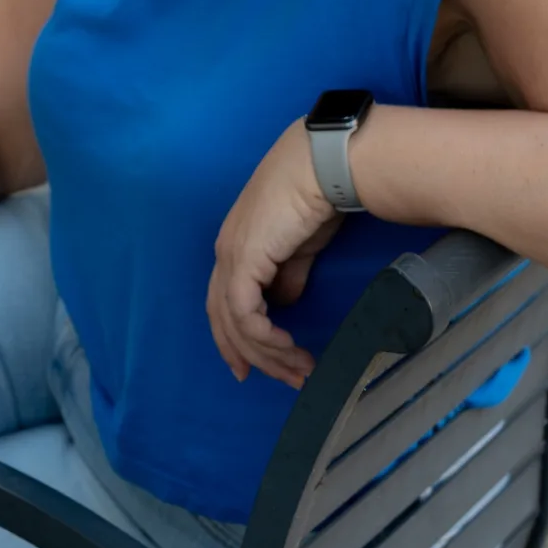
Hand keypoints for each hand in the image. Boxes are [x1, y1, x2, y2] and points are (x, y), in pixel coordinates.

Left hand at [207, 121, 341, 387]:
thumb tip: (286, 303)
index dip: (236, 338)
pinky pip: (245, 315)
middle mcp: (225, 253)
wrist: (323, 166)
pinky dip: (264, 338)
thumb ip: (289, 274)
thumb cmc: (317, 195)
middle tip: (285, 381)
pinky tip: (289, 347)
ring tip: (300, 370)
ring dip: (267, 354)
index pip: (225, 301)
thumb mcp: (300, 245)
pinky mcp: (243, 262)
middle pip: (224, 320)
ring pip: (235, 324)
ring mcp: (230, 257)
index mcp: (236, 246)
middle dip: (252, 356)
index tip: (256, 368)